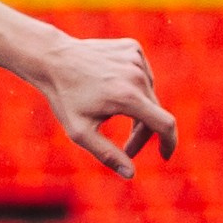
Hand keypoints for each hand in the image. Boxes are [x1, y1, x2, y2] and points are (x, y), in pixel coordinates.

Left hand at [37, 32, 177, 178]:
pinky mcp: (133, 48)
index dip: (169, 142)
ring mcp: (136, 58)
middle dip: (142, 133)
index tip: (164, 155)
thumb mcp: (81, 132)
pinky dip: (134, 87)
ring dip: (137, 110)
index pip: (165, 124)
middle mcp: (136, 75)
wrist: (53, 58)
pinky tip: (112, 88)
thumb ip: (107, 154)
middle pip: (155, 113)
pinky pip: (142, 76)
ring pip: (149, 95)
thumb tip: (131, 174)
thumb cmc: (65, 98)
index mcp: (127, 96)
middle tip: (125, 149)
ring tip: (110, 113)